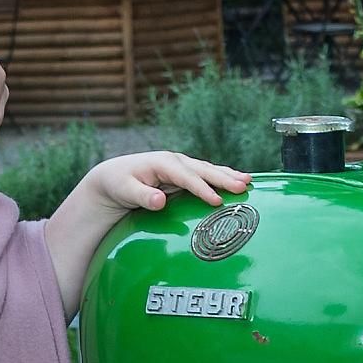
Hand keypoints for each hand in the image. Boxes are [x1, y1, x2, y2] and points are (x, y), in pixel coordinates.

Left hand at [75, 152, 250, 216]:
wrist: (114, 177)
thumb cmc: (118, 183)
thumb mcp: (124, 190)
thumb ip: (142, 196)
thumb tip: (159, 201)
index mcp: (162, 163)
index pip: (186, 177)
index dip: (202, 189)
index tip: (216, 201)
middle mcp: (176, 162)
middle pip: (203, 170)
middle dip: (224, 178)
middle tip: (244, 186)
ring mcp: (182, 167)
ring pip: (209, 170)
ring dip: (229, 176)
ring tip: (248, 182)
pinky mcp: (185, 175)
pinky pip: (207, 176)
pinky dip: (223, 178)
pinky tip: (238, 182)